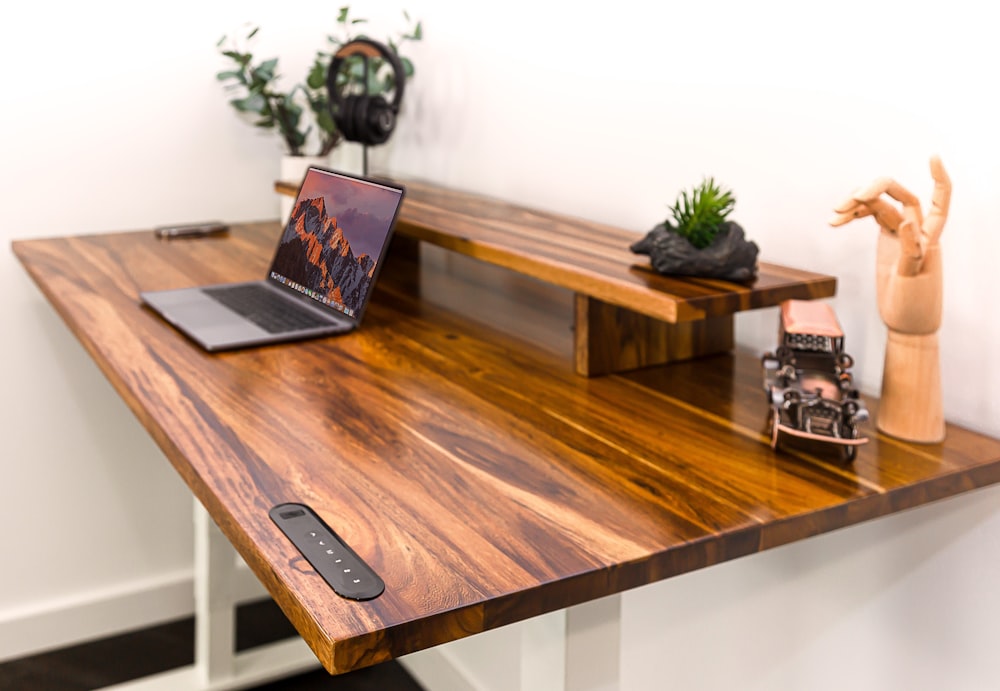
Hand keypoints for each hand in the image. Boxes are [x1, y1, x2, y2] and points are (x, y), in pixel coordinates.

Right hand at [830, 156, 950, 333]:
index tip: (932, 157)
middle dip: (875, 190)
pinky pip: (870, 217)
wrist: (906, 324)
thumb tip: (908, 223)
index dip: (939, 178)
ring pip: (879, 206)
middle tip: (851, 200)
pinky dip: (854, 216)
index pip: (940, 200)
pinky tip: (837, 221)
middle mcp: (916, 231)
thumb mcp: (913, 280)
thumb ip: (911, 252)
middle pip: (898, 196)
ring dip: (856, 205)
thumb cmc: (915, 306)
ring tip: (835, 215)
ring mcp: (900, 234)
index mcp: (930, 238)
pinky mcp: (886, 241)